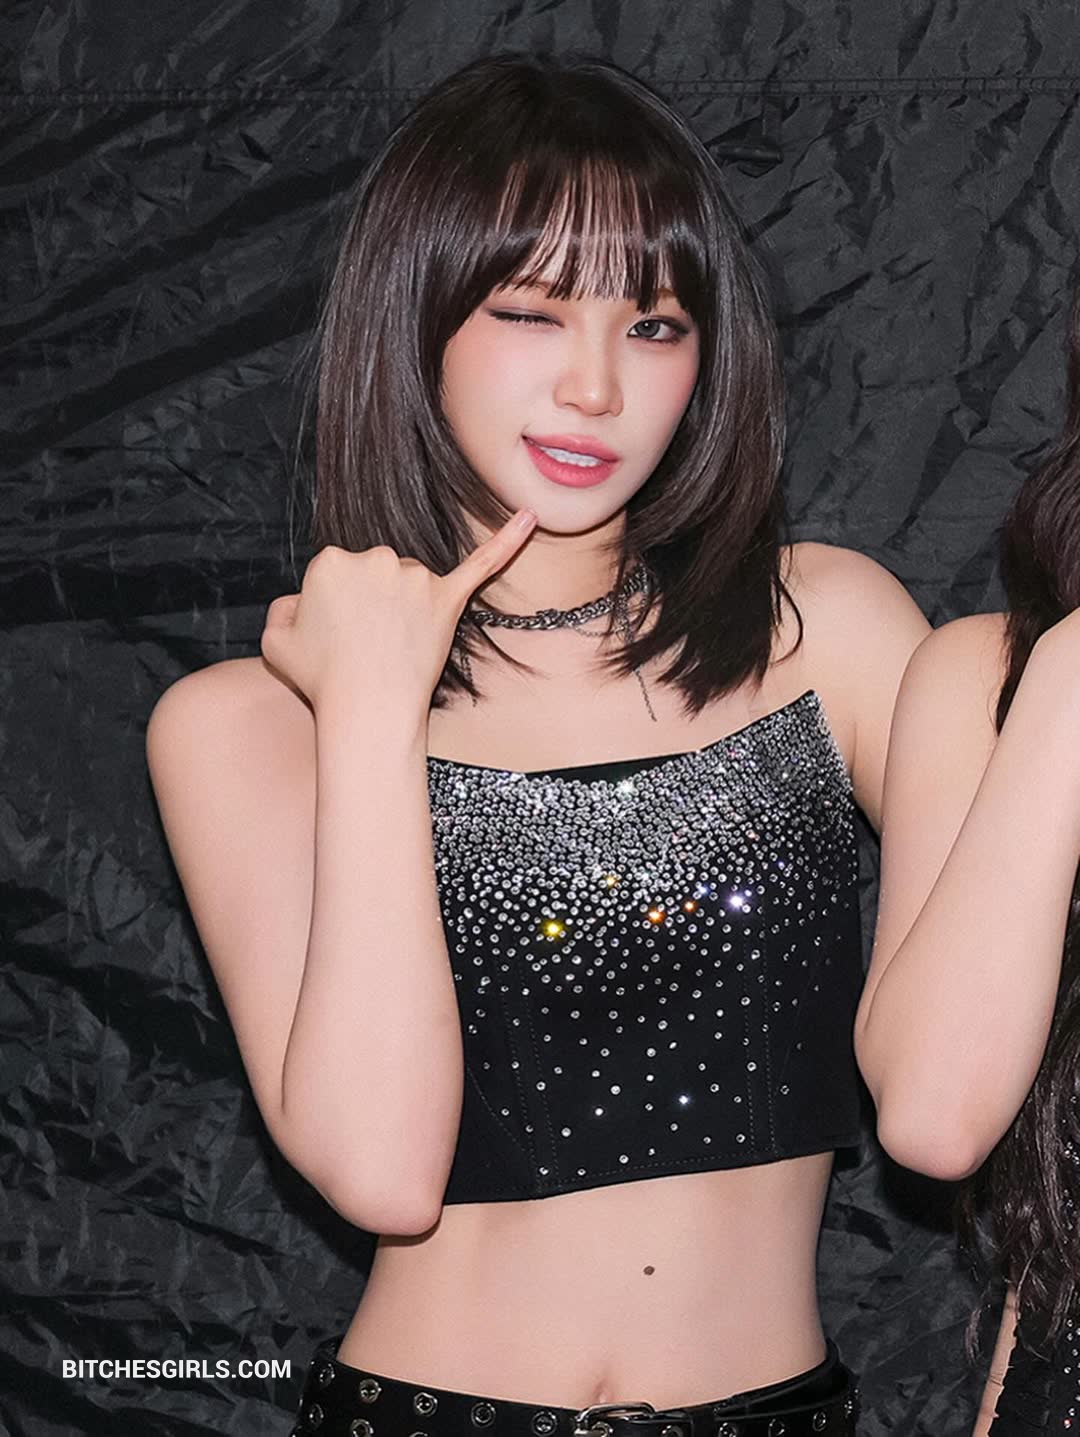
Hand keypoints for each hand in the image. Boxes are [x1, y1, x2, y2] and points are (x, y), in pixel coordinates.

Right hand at [260, 510, 537, 714]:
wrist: (367, 708)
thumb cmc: (321, 679)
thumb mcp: (274, 641)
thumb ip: (283, 608)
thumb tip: (301, 602)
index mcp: (330, 560)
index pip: (339, 574)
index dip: (339, 609)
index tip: (338, 637)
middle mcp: (375, 558)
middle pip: (378, 573)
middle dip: (373, 606)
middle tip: (365, 648)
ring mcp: (415, 578)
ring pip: (413, 581)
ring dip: (406, 609)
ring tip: (392, 649)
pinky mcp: (448, 598)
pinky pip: (482, 564)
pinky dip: (509, 540)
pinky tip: (531, 518)